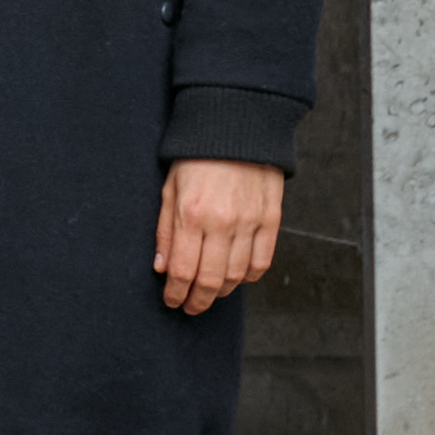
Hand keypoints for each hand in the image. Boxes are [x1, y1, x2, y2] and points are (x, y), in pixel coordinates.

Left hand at [156, 155, 285, 315]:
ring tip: (209, 293)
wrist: (237, 127)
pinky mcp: (271, 220)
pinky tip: (236, 277)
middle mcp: (223, 223)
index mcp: (192, 215)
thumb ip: (166, 231)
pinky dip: (248, 277)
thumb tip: (162, 269)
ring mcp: (250, 223)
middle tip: (190, 307)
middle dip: (197, 301)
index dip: (176, 294)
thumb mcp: (169, 189)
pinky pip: (262, 262)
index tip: (172, 302)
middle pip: (210, 281)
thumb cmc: (197, 157)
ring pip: (237, 276)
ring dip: (221, 292)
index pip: (183, 271)